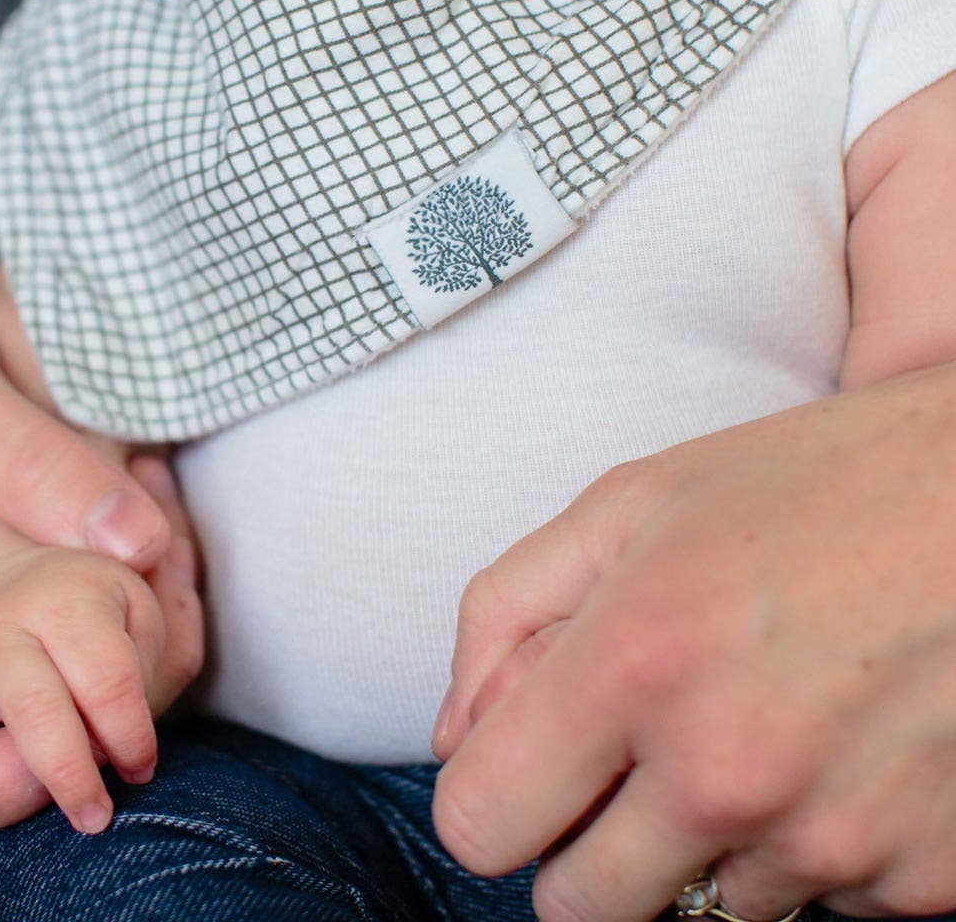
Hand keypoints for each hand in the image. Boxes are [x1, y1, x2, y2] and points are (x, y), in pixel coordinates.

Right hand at [0, 283, 172, 829]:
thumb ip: (26, 461)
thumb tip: (138, 543)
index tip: (69, 727)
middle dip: (64, 728)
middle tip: (151, 631)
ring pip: (14, 714)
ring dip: (94, 675)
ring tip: (161, 576)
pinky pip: (38, 658)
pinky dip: (99, 628)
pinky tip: (148, 560)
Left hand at [430, 364, 955, 921]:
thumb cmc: (812, 483)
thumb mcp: (631, 503)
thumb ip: (506, 615)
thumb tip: (452, 738)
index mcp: (634, 662)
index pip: (481, 827)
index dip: (493, 796)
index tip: (529, 762)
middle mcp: (726, 773)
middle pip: (575, 905)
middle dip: (584, 839)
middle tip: (637, 750)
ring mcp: (833, 841)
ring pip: (700, 908)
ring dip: (706, 840)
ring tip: (760, 720)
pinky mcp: (925, 882)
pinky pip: (816, 904)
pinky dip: (809, 846)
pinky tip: (839, 745)